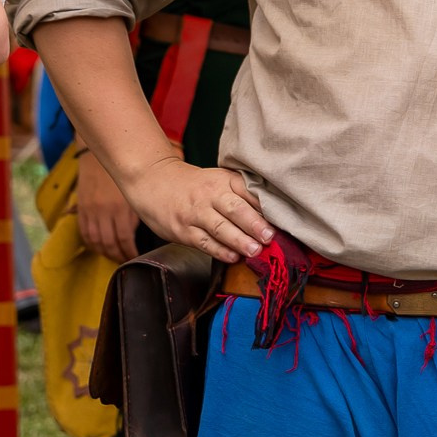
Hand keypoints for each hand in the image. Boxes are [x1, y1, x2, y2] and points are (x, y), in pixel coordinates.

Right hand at [76, 150, 140, 261]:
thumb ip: (133, 215)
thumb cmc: (120, 174)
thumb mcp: (132, 194)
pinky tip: (99, 247)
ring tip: (113, 256)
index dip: (130, 252)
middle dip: (118, 256)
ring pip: (95, 241)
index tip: (135, 257)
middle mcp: (103, 211)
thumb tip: (134, 236)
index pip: (125, 239)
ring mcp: (90, 211)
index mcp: (120, 208)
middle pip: (109, 243)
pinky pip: (84, 233)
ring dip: (104, 253)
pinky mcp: (81, 209)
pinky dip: (91, 243)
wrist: (97, 157)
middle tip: (125, 261)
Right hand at [123, 153, 271, 263]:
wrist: (153, 180)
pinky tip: (232, 256)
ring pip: (219, 227)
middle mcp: (210, 194)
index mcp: (224, 180)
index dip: (266, 206)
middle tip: (269, 236)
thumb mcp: (219, 180)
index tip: (283, 219)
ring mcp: (195, 213)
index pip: (248, 191)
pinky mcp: (182, 229)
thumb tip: (276, 217)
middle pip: (235, 208)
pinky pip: (203, 242)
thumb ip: (243, 195)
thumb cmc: (195, 185)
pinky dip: (219, 250)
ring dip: (238, 240)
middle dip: (253, 223)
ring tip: (255, 251)